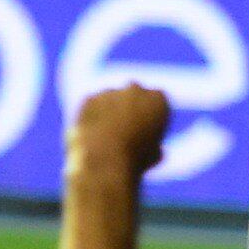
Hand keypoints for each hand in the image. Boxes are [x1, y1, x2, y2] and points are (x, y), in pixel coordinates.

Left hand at [67, 83, 173, 205]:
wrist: (105, 158)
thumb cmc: (135, 160)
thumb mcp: (154, 156)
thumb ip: (155, 145)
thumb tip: (155, 149)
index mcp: (158, 99)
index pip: (157, 102)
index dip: (152, 118)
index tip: (147, 133)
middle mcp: (135, 89)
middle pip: (135, 95)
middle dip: (132, 108)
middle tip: (126, 131)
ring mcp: (111, 91)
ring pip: (112, 100)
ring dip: (111, 112)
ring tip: (108, 138)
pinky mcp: (90, 99)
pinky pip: (93, 107)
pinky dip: (93, 118)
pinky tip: (93, 136)